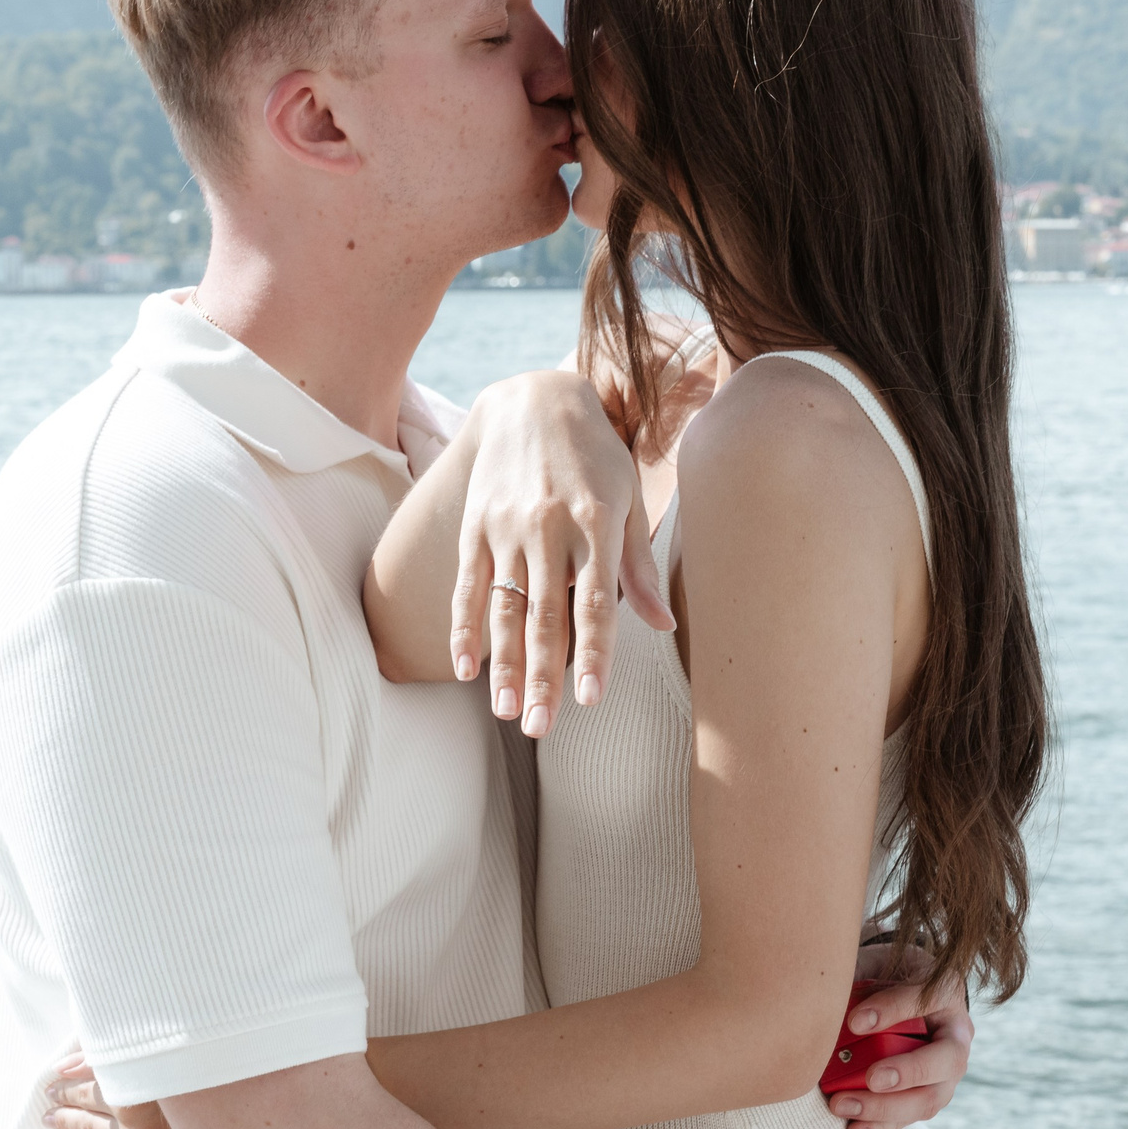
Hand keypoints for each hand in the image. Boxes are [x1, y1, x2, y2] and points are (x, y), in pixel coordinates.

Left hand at [39, 1055, 206, 1128]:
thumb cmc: (227, 1087)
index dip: (69, 1083)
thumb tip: (70, 1061)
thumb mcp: (182, 1062)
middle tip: (50, 1111)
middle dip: (64, 1116)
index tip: (55, 1080)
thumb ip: (127, 1054)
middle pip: (90, 1125)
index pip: (94, 1087)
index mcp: (148, 1099)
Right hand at [450, 371, 674, 738]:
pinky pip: (468, 587)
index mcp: (596, 524)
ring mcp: (506, 530)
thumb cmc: (596, 457)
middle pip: (547, 617)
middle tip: (541, 727)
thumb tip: (663, 626)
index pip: (595, 603)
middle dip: (543, 676)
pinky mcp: (475, 528)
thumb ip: (638, 564)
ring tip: (508, 713)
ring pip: (505, 609)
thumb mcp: (629, 497)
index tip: (589, 699)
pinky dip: (464, 628)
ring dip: (505, 665)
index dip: (593, 654)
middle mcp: (548, 530)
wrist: (533, 401)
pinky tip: (466, 668)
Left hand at [832, 944, 975, 1128]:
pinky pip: (909, 1118)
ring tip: (841, 1105)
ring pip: (930, 1098)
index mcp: (946, 991)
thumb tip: (826, 993)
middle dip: (908, 1073)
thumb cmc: (888, 973)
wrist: (905, 992)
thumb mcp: (878, 961)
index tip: (855, 1022)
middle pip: (946, 1060)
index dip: (894, 1009)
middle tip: (871, 1078)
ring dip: (885, 1108)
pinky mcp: (928, 1096)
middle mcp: (956, 1034)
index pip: (929, 997)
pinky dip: (880, 1128)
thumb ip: (860, 974)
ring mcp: (947, 1072)